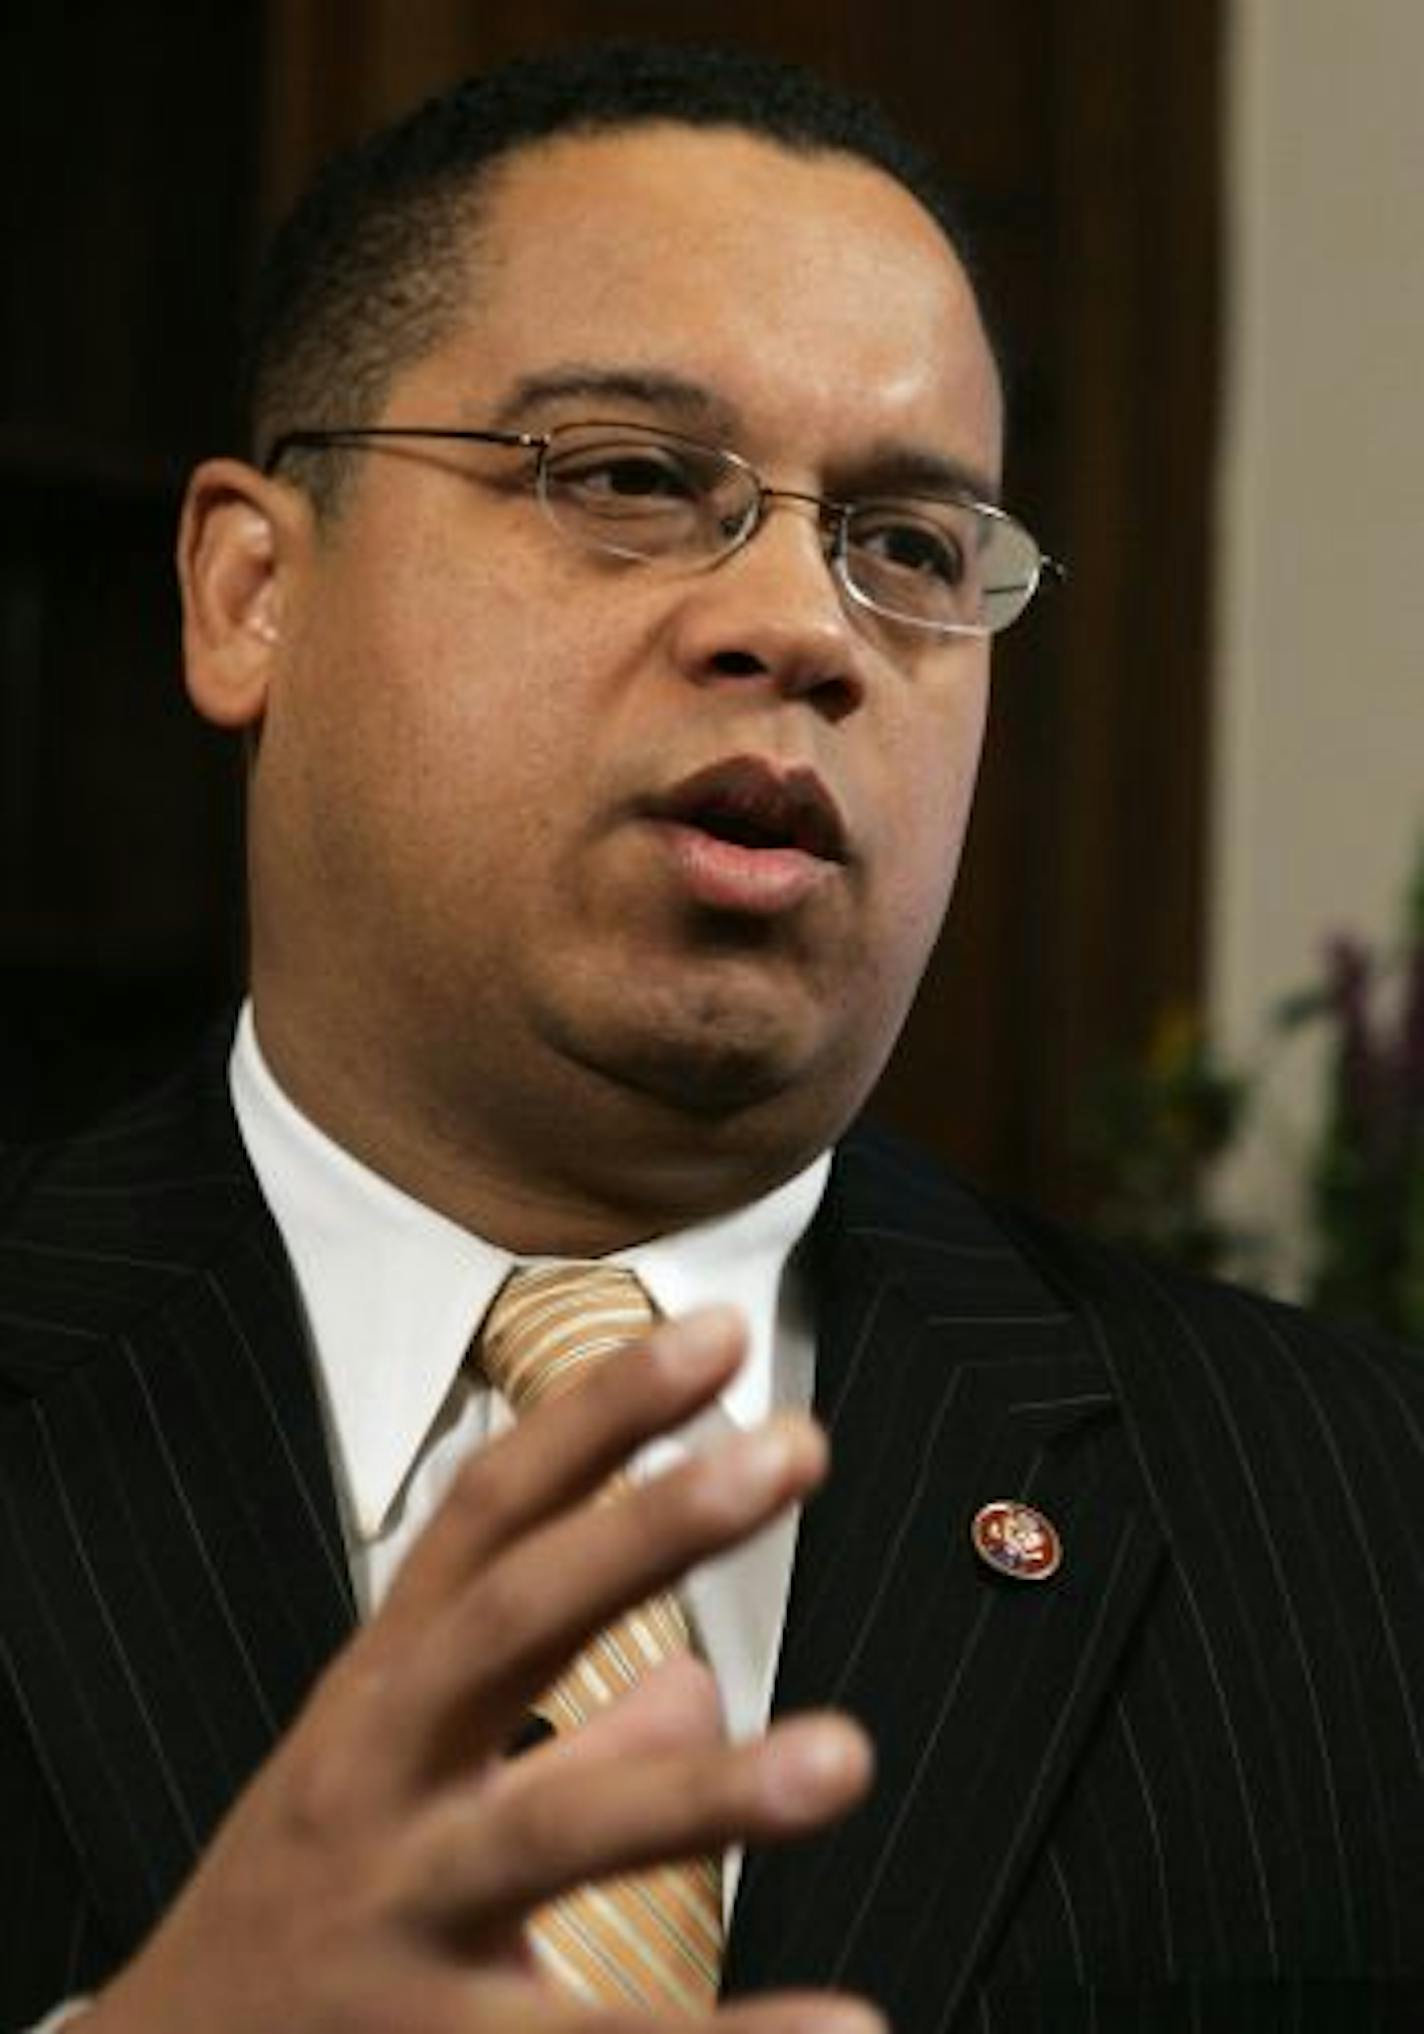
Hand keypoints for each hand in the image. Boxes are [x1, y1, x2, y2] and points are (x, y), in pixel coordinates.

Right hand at [82, 1305, 879, 2033]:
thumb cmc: (303, 1908)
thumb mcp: (398, 1787)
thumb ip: (555, 1733)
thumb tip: (693, 1686)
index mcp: (383, 1690)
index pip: (491, 1515)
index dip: (599, 1415)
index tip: (717, 1332)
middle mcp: (377, 1776)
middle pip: (514, 1622)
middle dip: (651, 1528)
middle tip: (796, 1446)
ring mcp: (395, 1915)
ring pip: (547, 1834)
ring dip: (705, 1793)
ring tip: (846, 1755)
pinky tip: (852, 2028)